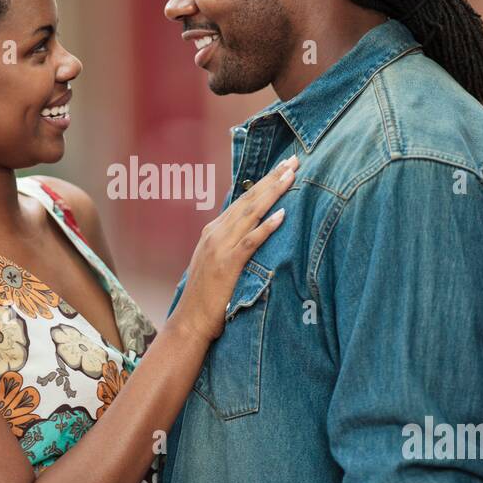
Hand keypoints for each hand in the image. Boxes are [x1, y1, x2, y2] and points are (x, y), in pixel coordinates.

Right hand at [172, 155, 297, 342]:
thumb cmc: (206, 298)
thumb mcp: (216, 264)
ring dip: (272, 193)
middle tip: (293, 160)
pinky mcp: (226, 265)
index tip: (283, 168)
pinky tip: (281, 215)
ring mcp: (219, 248)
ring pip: (250, 213)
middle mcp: (215, 233)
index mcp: (213, 231)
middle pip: (248, 200)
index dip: (264, 182)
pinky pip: (249, 242)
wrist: (189, 322)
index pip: (243, 200)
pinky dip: (266, 227)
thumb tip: (251, 235)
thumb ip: (231, 246)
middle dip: (272, 178)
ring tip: (291, 175)